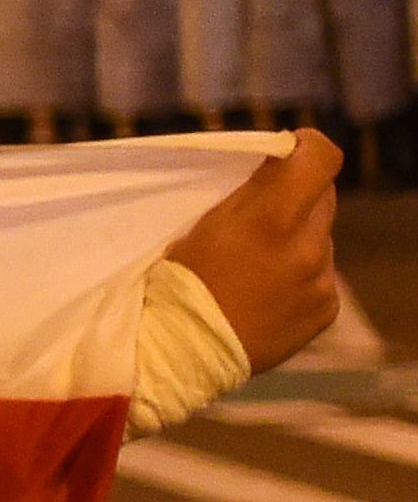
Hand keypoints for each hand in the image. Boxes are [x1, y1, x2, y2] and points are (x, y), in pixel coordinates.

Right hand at [166, 129, 344, 375]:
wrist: (179, 354)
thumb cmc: (174, 283)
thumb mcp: (202, 225)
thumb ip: (250, 192)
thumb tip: (283, 163)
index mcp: (271, 221)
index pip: (321, 159)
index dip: (308, 146)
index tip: (289, 150)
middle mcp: (308, 250)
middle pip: (323, 197)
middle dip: (297, 198)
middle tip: (261, 216)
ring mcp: (322, 282)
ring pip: (320, 239)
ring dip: (297, 241)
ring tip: (256, 267)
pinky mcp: (327, 310)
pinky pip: (321, 277)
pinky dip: (300, 277)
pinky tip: (267, 294)